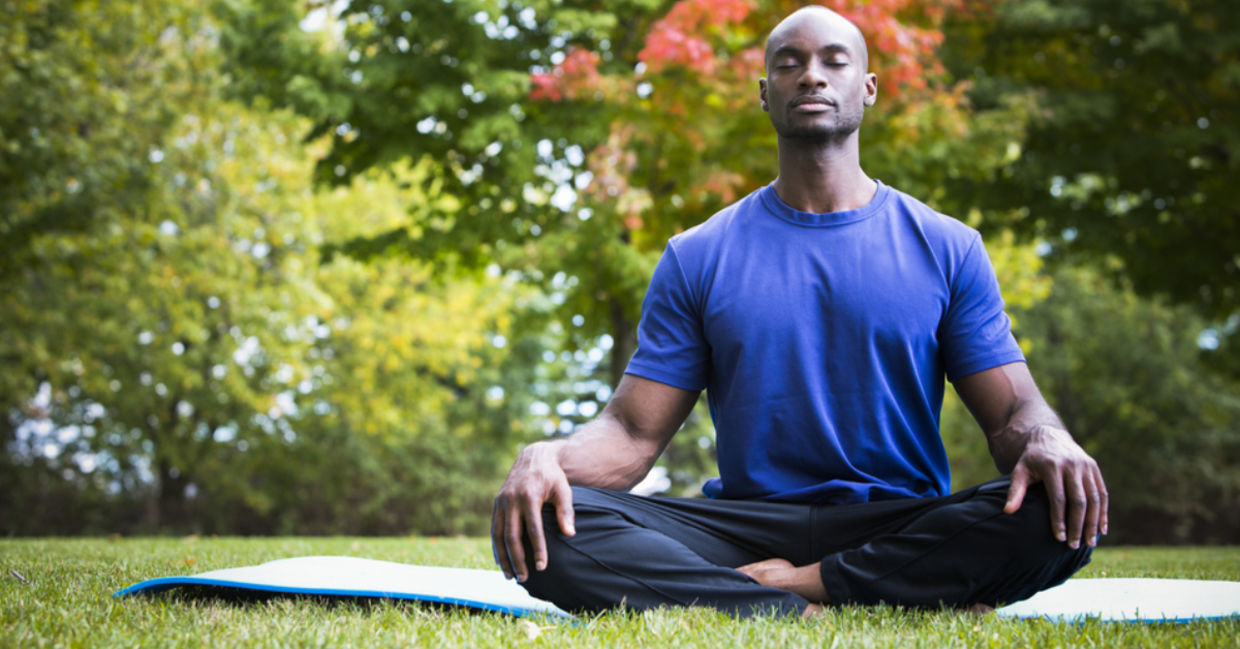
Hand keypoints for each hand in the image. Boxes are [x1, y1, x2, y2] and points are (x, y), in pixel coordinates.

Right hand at [491, 442, 575, 580]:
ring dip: (503, 557)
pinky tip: (501, 561)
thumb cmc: (553, 476)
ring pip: (498, 535)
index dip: (537, 549)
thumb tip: (570, 534)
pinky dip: (496, 546)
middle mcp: (511, 499)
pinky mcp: (497, 503)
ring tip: (510, 576)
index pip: (533, 529)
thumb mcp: (563, 490)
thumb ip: (566, 512)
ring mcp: (501, 501)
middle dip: (518, 559)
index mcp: (529, 496)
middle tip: (525, 578)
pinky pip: (493, 528)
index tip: (542, 567)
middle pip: (512, 536)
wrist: (534, 457)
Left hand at [1003, 424, 1108, 548]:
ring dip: (1093, 522)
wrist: (1049, 437)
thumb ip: (1015, 490)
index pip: (1058, 498)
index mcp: (1052, 466)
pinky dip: (1103, 512)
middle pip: (1079, 501)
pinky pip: (1102, 493)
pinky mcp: (1094, 468)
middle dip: (1077, 525)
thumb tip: (1007, 511)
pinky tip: (1102, 529)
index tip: (1059, 538)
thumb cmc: (1031, 459)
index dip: (1059, 519)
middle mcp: (1072, 465)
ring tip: (1090, 543)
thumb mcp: (1020, 471)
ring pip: (1094, 499)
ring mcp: (1086, 466)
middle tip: (1074, 546)